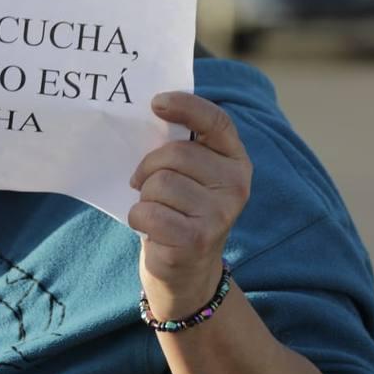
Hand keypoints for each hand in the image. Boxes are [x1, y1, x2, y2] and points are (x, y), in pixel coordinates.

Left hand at [129, 92, 251, 319]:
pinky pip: (148, 211)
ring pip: (158, 183)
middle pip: (175, 153)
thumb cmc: (181, 211)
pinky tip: (151, 228)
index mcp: (236, 161)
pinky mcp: (196, 239)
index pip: (216, 121)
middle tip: (147, 185)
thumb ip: (182, 146)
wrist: (187, 270)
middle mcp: (236, 185)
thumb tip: (153, 109)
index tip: (156, 103)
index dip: (186, 106)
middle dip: (149, 167)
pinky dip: (138, 218)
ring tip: (157, 211)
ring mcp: (219, 214)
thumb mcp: (190, 176)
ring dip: (145, 196)